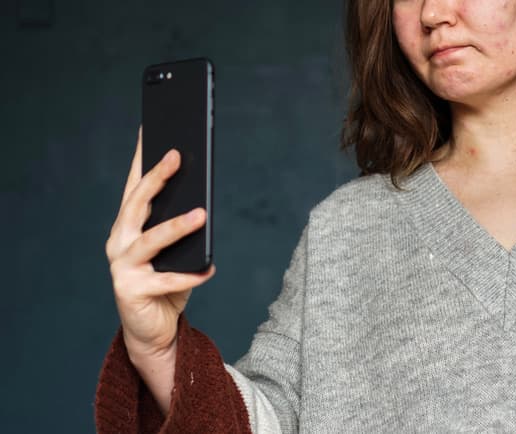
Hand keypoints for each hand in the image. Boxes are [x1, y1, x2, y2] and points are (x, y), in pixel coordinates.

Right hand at [105, 125, 215, 359]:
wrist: (153, 330)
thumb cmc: (167, 283)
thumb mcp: (175, 251)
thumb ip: (180, 228)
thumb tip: (201, 202)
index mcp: (127, 227)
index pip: (134, 186)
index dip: (141, 158)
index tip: (151, 130)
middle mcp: (119, 242)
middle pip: (138, 204)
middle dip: (157, 178)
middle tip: (178, 156)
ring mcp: (122, 267)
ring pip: (150, 240)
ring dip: (177, 226)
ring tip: (202, 214)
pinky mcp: (130, 291)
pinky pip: (165, 281)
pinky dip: (189, 275)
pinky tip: (209, 269)